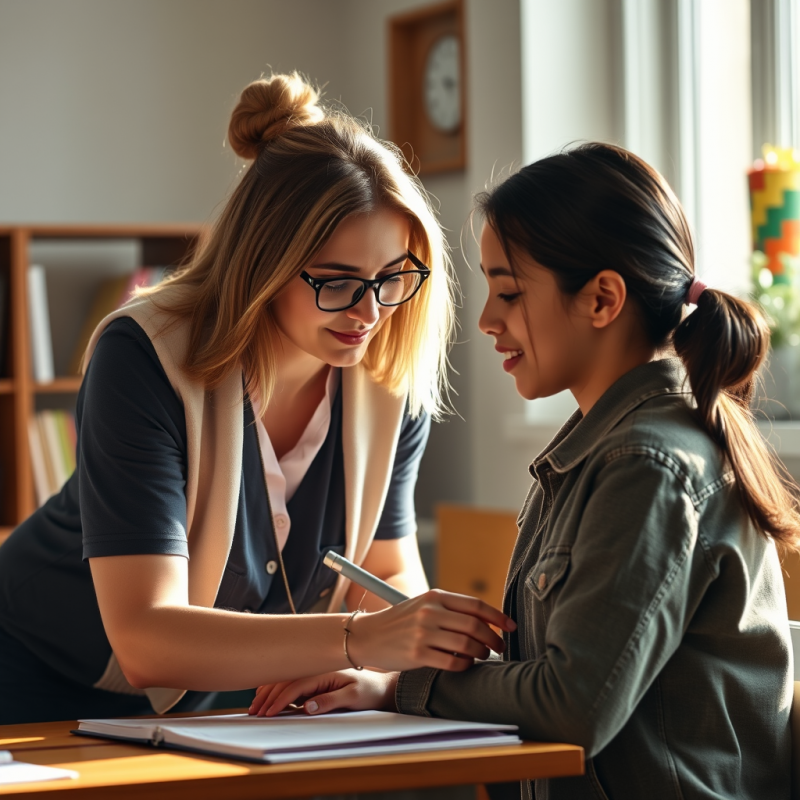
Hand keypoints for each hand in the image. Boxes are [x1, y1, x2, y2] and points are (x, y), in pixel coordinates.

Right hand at [249, 670, 397, 716]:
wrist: (380, 686)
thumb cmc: (368, 690)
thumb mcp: (353, 697)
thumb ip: (329, 701)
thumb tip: (306, 707)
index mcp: (325, 670)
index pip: (296, 685)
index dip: (280, 699)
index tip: (268, 713)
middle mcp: (317, 667)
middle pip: (286, 680)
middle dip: (268, 695)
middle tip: (255, 711)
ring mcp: (316, 671)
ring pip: (286, 679)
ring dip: (269, 691)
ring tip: (256, 705)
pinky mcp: (316, 677)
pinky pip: (293, 681)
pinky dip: (277, 688)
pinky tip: (267, 695)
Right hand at [347, 589, 514, 672]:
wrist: (368, 635)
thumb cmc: (400, 622)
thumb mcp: (423, 605)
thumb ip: (450, 609)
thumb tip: (486, 620)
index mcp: (435, 596)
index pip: (475, 605)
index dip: (498, 617)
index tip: (510, 627)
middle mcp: (430, 612)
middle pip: (475, 626)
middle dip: (494, 639)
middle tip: (500, 647)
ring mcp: (423, 633)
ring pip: (467, 645)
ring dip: (481, 654)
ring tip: (483, 656)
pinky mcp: (418, 654)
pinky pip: (453, 662)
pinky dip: (465, 665)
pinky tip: (466, 665)